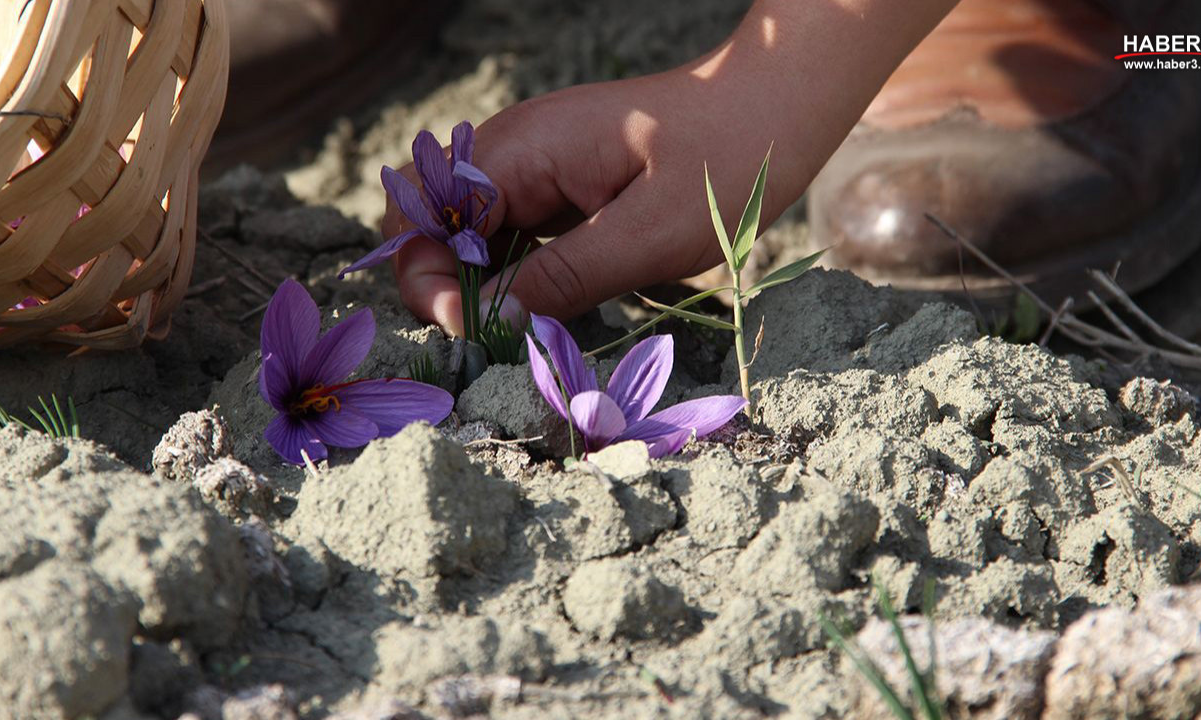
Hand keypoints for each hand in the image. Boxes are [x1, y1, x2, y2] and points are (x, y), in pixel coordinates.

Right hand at [384, 0, 957, 334]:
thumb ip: (565, 278)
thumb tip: (494, 319)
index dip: (432, 279)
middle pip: (430, 218)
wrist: (774, 105)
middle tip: (487, 334)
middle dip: (440, 281)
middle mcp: (513, 148)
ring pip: (465, 227)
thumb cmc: (726, 162)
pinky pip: (507, 228)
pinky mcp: (557, 180)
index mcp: (524, 149)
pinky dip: (509, 268)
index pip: (427, 215)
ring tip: (514, 326)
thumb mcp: (650, 235)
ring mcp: (533, 162)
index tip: (474, 330)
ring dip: (475, 280)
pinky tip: (539, 300)